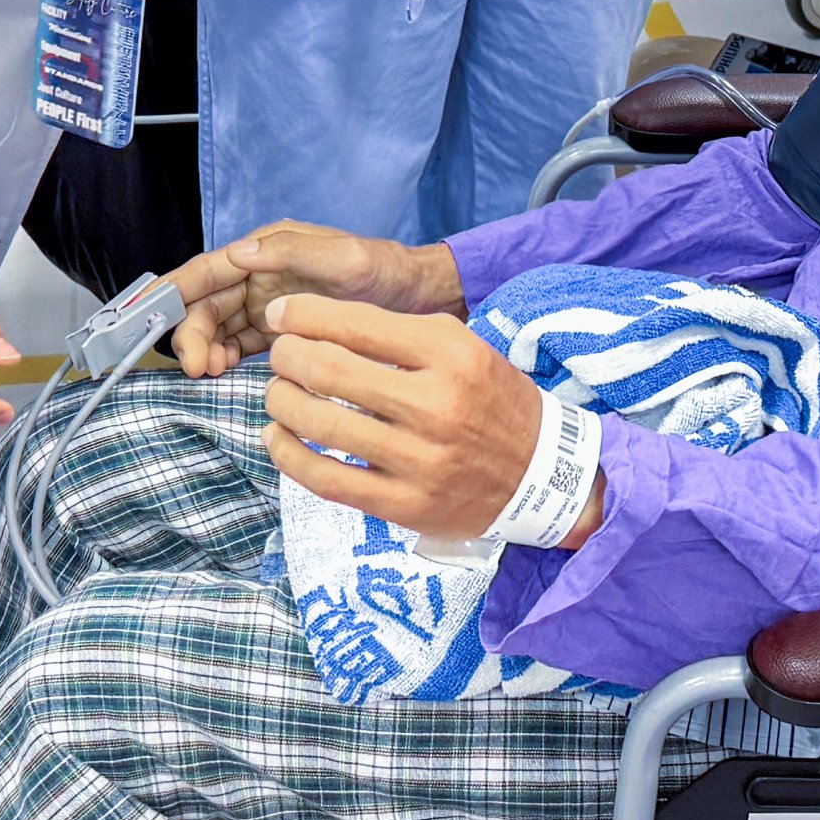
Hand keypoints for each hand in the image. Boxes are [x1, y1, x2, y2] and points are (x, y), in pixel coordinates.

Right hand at [169, 221, 463, 374]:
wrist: (418, 298)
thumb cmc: (384, 269)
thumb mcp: (343, 258)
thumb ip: (291, 253)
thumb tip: (238, 252)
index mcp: (266, 249)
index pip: (206, 270)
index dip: (173, 291)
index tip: (147, 316)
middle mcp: (259, 274)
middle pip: (204, 304)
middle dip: (191, 333)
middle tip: (197, 367)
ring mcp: (267, 304)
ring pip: (216, 327)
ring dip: (205, 349)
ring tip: (211, 373)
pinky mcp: (279, 331)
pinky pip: (238, 344)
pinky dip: (224, 358)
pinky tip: (224, 373)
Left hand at [263, 295, 579, 542]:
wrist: (542, 473)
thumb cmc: (490, 400)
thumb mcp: (462, 348)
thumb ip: (397, 334)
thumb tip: (316, 323)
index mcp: (450, 354)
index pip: (356, 324)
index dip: (303, 316)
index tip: (280, 315)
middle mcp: (436, 404)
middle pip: (329, 369)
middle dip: (287, 356)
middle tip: (278, 355)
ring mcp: (420, 459)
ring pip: (321, 424)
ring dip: (282, 402)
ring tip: (277, 393)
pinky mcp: (407, 504)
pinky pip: (328, 480)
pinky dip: (289, 456)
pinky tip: (277, 439)